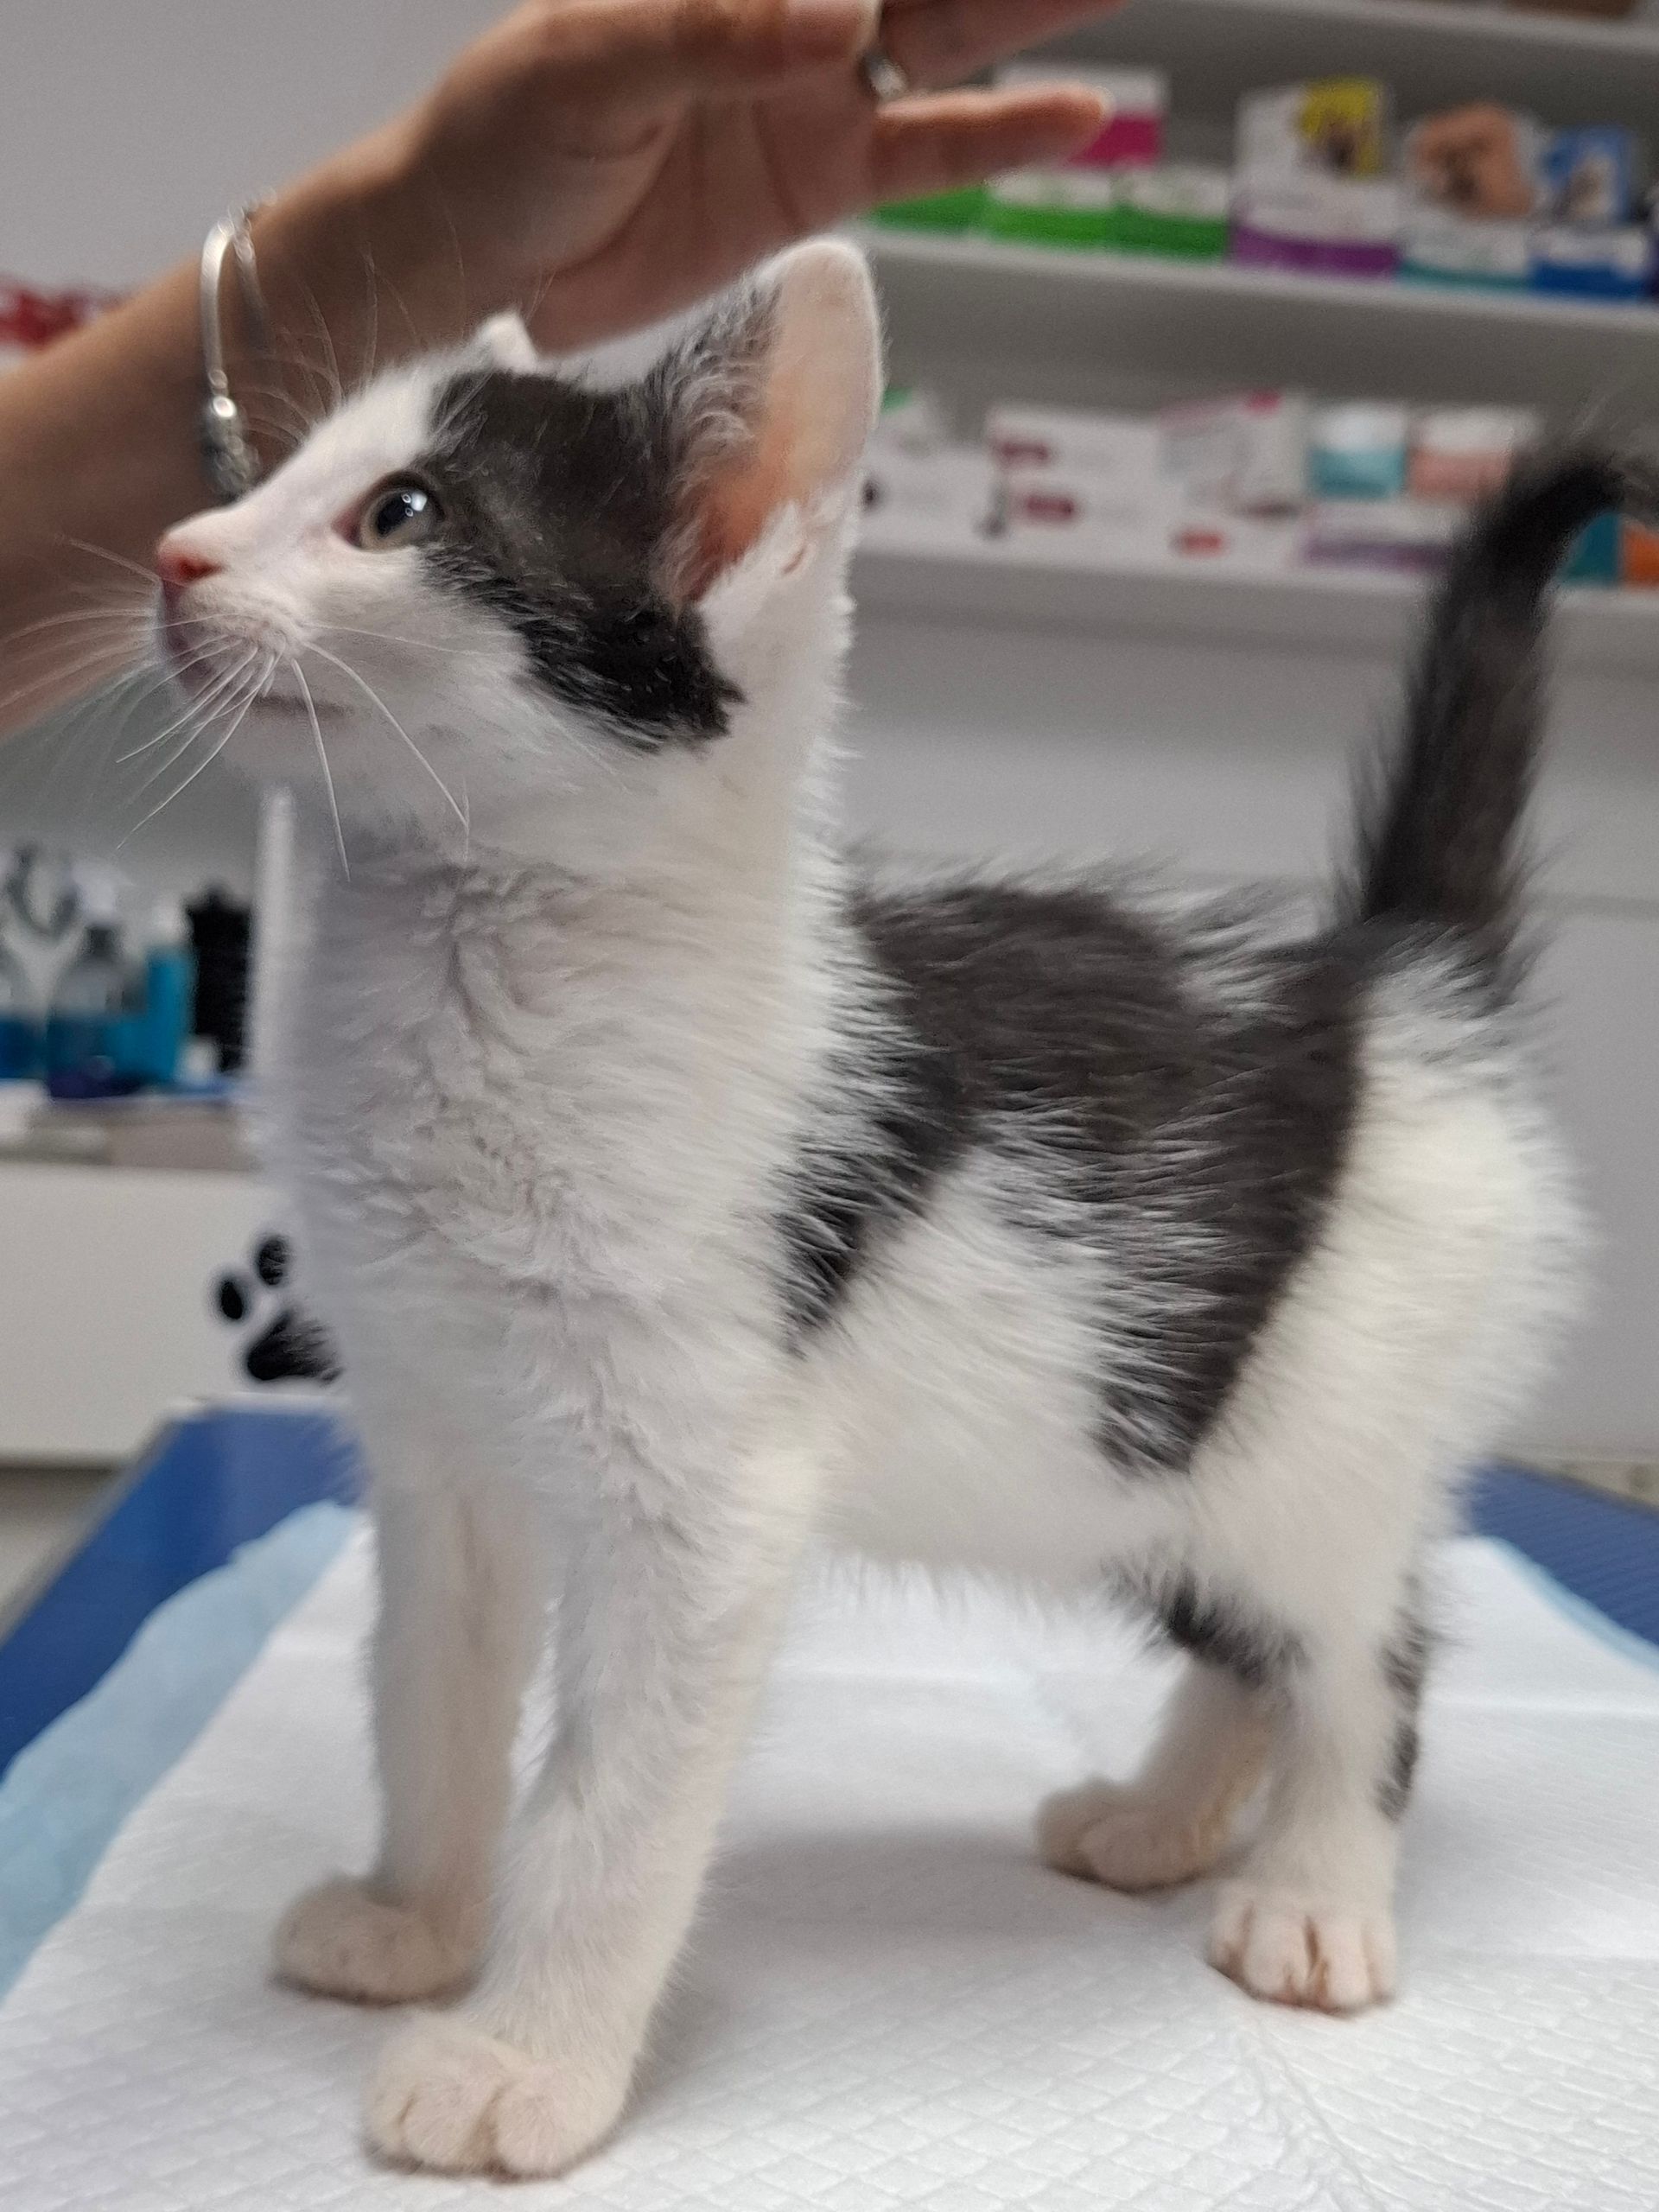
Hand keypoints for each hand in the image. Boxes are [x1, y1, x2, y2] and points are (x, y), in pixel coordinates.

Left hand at [376, 0, 1117, 348]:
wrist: (476, 258)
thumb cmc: (503, 136)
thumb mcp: (589, 66)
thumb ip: (716, 31)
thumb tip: (841, 14)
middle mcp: (790, 8)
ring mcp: (816, 91)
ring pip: (952, 35)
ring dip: (1033, 10)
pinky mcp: (821, 180)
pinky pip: (930, 153)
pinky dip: (1001, 138)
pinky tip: (1079, 114)